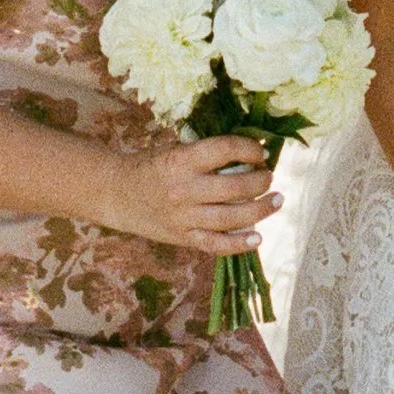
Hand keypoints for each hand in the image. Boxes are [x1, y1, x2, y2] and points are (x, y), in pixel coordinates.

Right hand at [108, 135, 278, 253]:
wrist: (116, 193)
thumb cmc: (151, 166)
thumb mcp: (175, 150)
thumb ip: (207, 153)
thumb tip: (251, 152)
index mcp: (181, 161)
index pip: (225, 150)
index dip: (250, 149)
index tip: (260, 152)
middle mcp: (184, 190)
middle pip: (235, 188)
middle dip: (261, 181)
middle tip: (269, 176)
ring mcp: (183, 217)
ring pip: (232, 218)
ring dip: (261, 209)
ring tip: (277, 200)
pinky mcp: (182, 238)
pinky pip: (215, 245)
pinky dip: (239, 244)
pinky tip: (258, 238)